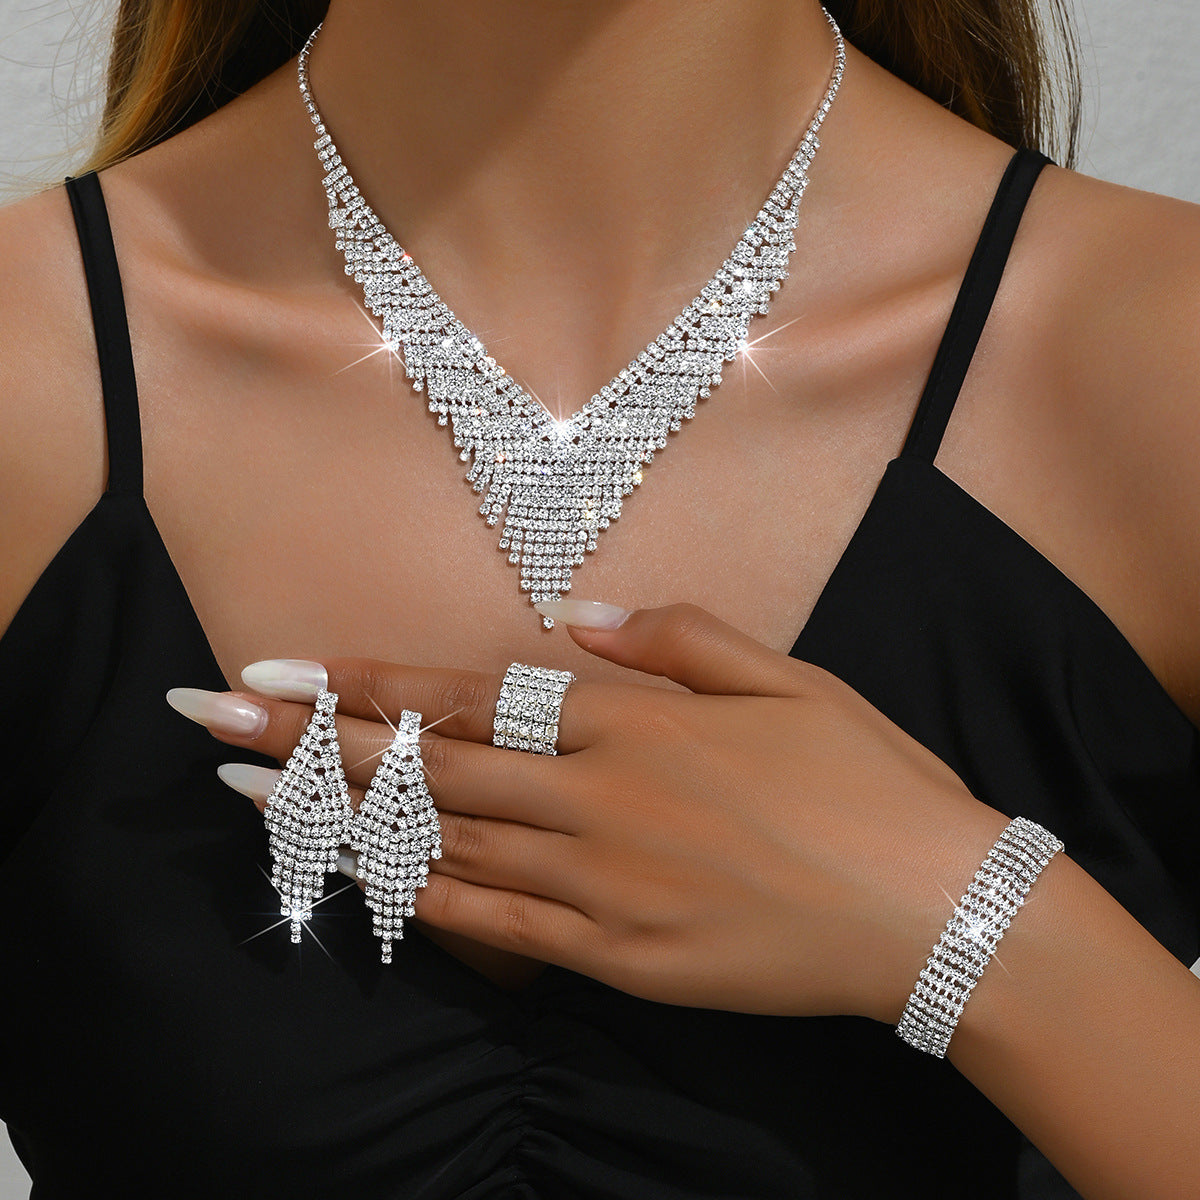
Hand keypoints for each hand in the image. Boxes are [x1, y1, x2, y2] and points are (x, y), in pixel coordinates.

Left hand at [168, 601, 1007, 1021]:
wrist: (935, 908)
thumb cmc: (867, 780)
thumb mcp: (787, 677)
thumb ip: (676, 638)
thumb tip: (581, 617)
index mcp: (637, 720)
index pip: (471, 696)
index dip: (367, 684)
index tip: (281, 671)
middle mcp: (599, 795)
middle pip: (429, 766)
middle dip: (309, 742)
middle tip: (211, 721)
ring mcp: (603, 883)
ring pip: (440, 844)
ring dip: (334, 820)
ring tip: (242, 799)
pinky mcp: (619, 958)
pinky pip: (496, 928)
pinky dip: (415, 903)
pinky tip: (349, 886)